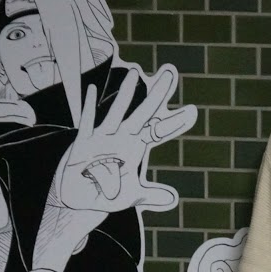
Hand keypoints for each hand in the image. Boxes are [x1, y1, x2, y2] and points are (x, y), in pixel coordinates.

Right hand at [56, 65, 188, 213]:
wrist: (78, 197)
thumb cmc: (107, 193)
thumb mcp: (131, 196)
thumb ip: (151, 196)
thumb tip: (173, 200)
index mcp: (135, 148)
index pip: (160, 131)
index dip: (175, 123)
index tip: (192, 111)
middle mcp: (122, 137)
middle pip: (143, 113)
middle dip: (157, 95)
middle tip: (170, 72)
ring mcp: (102, 138)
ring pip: (117, 111)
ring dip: (126, 93)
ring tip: (136, 71)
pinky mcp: (83, 144)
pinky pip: (87, 123)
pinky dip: (88, 107)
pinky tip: (92, 88)